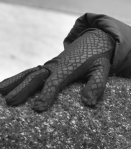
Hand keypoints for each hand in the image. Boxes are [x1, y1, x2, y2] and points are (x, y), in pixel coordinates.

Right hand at [0, 29, 114, 111]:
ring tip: (0, 94)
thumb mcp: (103, 69)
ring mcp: (50, 65)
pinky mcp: (48, 66)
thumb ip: (97, 85)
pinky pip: (30, 72)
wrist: (93, 39)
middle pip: (36, 78)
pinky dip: (17, 78)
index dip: (47, 95)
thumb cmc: (99, 57)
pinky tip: (5, 86)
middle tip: (11, 102)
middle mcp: (56, 66)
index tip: (38, 109)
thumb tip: (89, 103)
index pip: (55, 83)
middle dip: (23, 90)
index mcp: (68, 68)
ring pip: (29, 74)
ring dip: (14, 83)